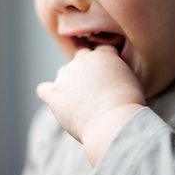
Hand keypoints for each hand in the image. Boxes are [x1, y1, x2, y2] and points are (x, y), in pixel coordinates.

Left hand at [37, 45, 145, 164]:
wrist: (115, 123)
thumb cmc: (128, 107)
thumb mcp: (131, 80)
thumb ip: (116, 71)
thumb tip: (109, 77)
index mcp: (103, 55)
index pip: (99, 51)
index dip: (102, 63)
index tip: (105, 76)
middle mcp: (82, 60)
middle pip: (79, 58)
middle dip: (84, 70)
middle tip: (93, 90)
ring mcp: (66, 76)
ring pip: (63, 74)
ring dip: (69, 84)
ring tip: (81, 104)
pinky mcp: (54, 93)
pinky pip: (43, 89)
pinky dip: (49, 94)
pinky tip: (57, 103)